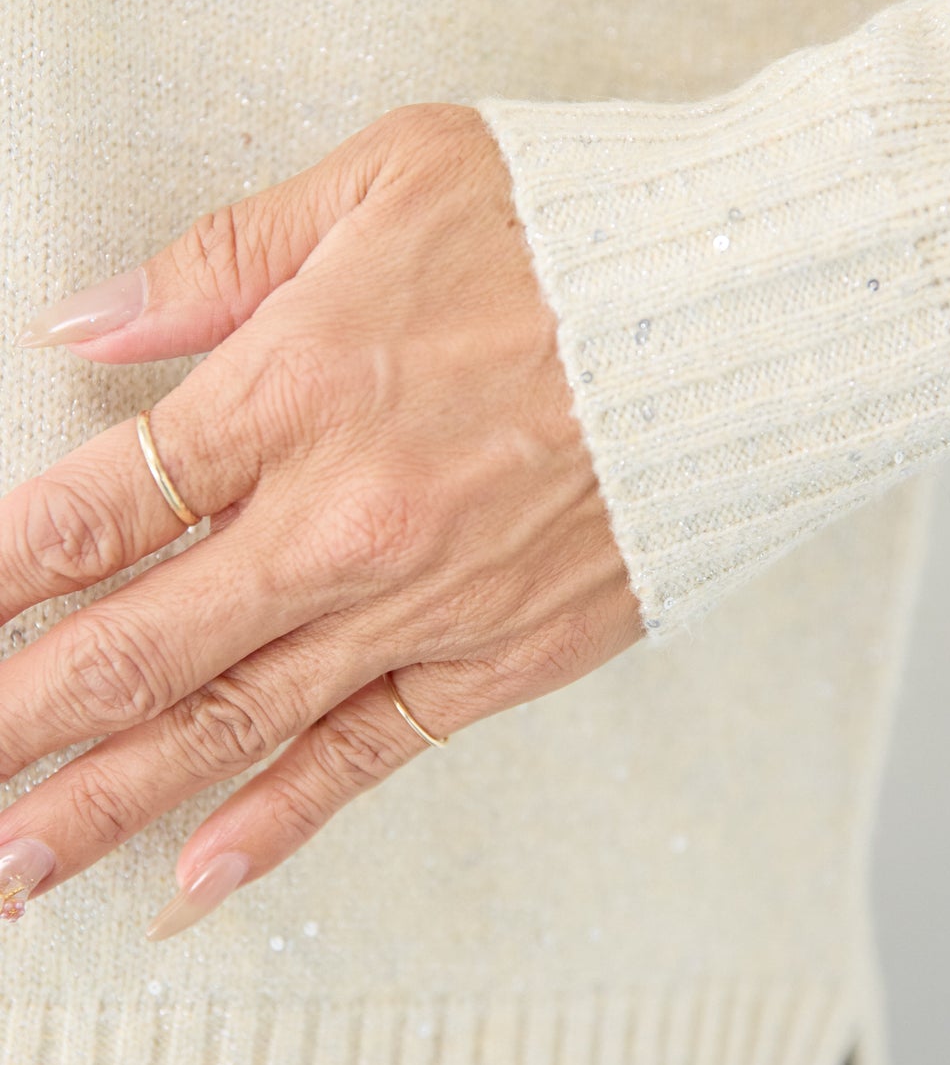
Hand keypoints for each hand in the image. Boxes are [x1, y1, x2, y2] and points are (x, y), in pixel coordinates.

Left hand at [0, 103, 642, 935]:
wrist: (759, 312)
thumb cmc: (581, 232)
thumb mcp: (384, 180)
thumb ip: (216, 263)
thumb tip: (81, 324)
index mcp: (297, 387)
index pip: (93, 506)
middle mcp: (342, 521)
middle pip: (133, 648)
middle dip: (12, 721)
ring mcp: (420, 607)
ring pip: (226, 730)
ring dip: (99, 804)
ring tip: (6, 869)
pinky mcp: (496, 661)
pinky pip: (363, 759)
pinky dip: (271, 828)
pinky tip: (188, 884)